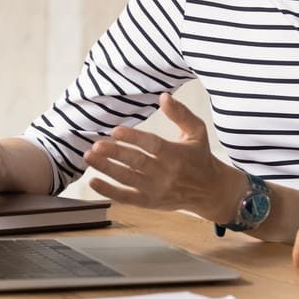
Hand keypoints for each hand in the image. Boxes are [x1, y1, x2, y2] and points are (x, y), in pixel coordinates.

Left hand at [83, 92, 235, 217]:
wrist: (209, 190)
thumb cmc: (200, 156)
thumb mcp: (197, 131)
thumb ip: (180, 113)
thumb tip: (163, 96)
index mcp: (177, 154)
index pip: (153, 145)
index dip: (134, 138)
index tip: (115, 131)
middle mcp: (166, 174)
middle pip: (137, 163)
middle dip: (115, 154)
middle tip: (95, 145)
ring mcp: (157, 190)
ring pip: (128, 179)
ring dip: (107, 169)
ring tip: (89, 157)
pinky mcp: (150, 202)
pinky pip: (126, 198)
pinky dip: (109, 191)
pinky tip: (93, 181)